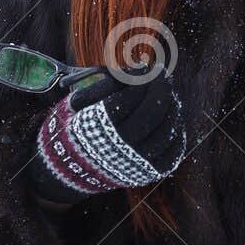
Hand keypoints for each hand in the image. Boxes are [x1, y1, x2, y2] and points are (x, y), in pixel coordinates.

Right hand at [27, 67, 185, 202]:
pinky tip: (174, 118)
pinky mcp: (147, 175)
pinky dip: (177, 134)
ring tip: (169, 94)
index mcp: (97, 129)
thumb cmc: (73, 129)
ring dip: (171, 109)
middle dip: (160, 91)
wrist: (68, 170)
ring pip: (164, 134)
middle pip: (149, 115)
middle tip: (163, 75)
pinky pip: (172, 154)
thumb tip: (136, 70)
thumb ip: (105, 85)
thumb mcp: (76, 103)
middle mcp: (119, 149)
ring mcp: (135, 165)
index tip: (149, 68)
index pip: (128, 100)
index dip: (142, 82)